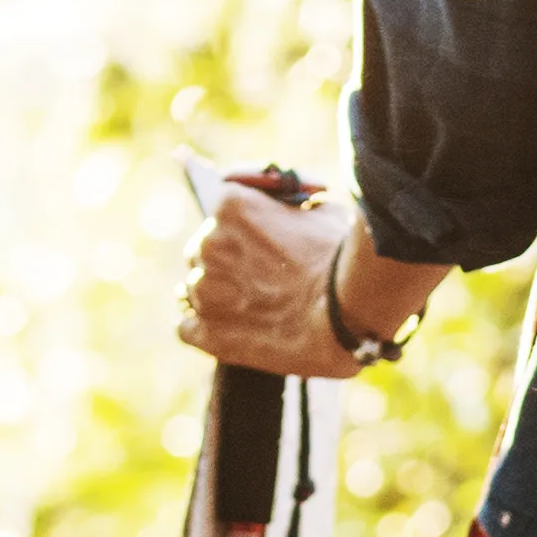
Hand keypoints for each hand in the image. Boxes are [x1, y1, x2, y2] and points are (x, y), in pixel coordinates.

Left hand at [175, 176, 441, 377]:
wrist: (350, 311)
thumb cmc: (343, 257)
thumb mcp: (320, 209)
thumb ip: (287, 206)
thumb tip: (282, 212)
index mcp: (229, 205)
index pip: (224, 209)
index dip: (245, 226)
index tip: (261, 240)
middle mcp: (207, 242)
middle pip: (205, 249)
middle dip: (230, 261)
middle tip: (263, 277)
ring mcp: (204, 289)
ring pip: (197, 288)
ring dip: (220, 295)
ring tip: (256, 307)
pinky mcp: (209, 331)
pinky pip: (186, 328)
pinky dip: (203, 328)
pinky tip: (227, 330)